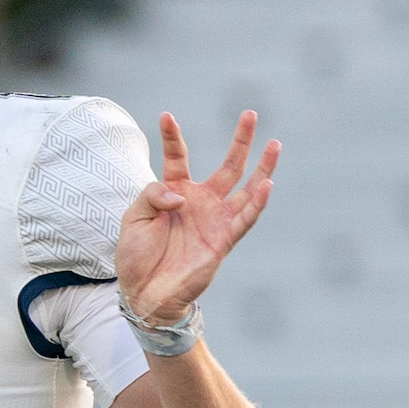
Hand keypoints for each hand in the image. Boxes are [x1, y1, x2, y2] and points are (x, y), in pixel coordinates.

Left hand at [116, 111, 279, 327]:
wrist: (144, 294)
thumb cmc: (136, 257)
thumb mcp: (134, 218)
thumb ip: (152, 195)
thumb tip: (181, 195)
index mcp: (174, 191)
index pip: (177, 157)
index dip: (172, 137)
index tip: (166, 115)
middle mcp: (200, 202)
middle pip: (227, 166)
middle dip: (240, 141)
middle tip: (250, 113)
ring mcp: (215, 220)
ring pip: (246, 189)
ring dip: (262, 168)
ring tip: (275, 144)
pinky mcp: (223, 241)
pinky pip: (245, 218)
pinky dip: (258, 203)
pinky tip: (267, 183)